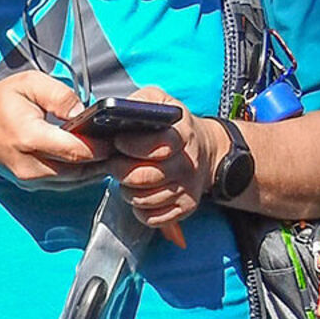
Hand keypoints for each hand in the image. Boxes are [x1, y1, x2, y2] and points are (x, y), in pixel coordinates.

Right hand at [0, 70, 106, 188]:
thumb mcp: (29, 83)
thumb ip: (59, 95)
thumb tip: (84, 111)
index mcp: (29, 137)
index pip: (75, 151)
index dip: (101, 147)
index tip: (117, 137)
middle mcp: (30, 164)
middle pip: (79, 170)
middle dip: (103, 159)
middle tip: (121, 145)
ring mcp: (30, 179)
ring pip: (75, 181)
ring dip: (94, 168)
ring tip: (111, 151)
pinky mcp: (32, 185)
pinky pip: (65, 183)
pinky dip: (81, 173)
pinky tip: (92, 159)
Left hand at [106, 86, 223, 231]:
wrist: (205, 151)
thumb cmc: (174, 126)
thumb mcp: (160, 100)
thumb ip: (140, 101)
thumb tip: (116, 111)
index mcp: (181, 135)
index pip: (158, 145)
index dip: (132, 146)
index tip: (118, 142)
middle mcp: (187, 164)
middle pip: (144, 177)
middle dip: (120, 171)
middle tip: (114, 163)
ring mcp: (187, 188)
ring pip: (143, 200)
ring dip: (127, 190)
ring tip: (127, 177)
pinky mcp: (186, 207)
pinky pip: (152, 217)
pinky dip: (140, 209)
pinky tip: (140, 194)